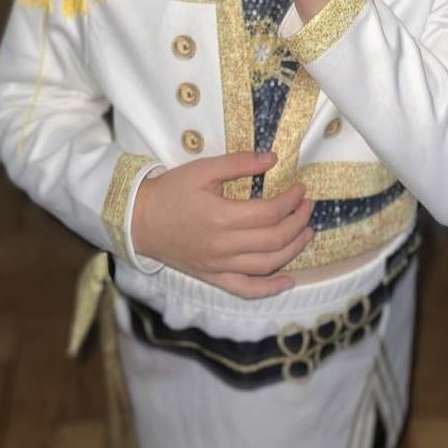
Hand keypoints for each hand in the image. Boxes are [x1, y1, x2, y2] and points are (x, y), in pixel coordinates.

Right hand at [130, 149, 313, 297]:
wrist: (138, 220)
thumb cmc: (170, 191)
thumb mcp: (202, 169)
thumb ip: (238, 163)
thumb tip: (273, 158)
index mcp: (220, 217)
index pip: (270, 213)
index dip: (292, 201)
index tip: (300, 188)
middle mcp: (223, 246)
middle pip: (274, 239)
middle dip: (299, 222)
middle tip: (308, 206)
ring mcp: (218, 266)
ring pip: (267, 265)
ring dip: (294, 250)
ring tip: (307, 233)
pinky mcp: (212, 277)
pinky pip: (245, 290)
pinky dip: (269, 289)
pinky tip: (288, 281)